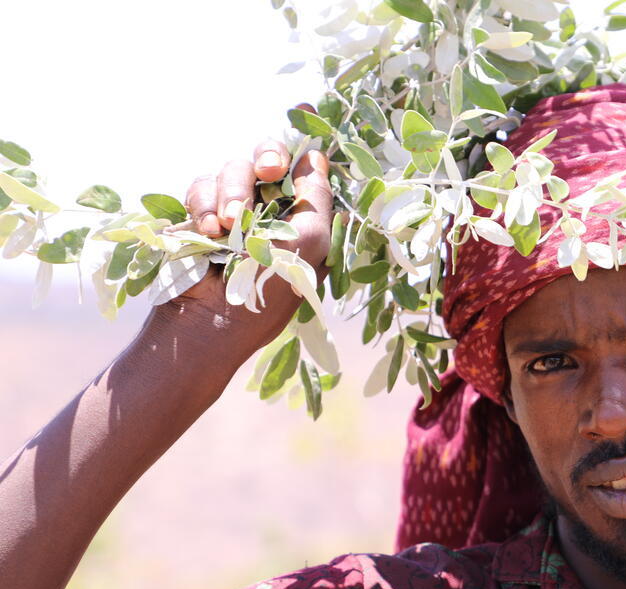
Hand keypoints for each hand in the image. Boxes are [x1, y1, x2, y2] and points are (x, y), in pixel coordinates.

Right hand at [150, 124, 333, 365]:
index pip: (303, 167)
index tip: (305, 117)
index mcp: (300, 216)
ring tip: (228, 229)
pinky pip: (200, 185)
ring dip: (231, 194)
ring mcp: (231, 209)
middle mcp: (268, 208)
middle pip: (266, 154)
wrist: (211, 323)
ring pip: (231, 168)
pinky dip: (203, 205)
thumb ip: (316, 198)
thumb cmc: (271, 292)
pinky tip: (208, 232)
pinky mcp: (196, 213)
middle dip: (266, 156)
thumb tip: (317, 156)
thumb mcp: (310, 245)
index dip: (302, 143)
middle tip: (270, 170)